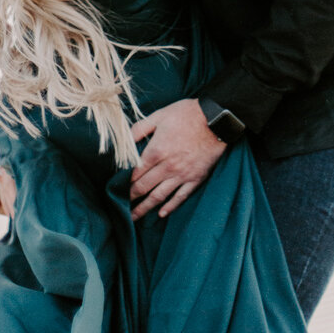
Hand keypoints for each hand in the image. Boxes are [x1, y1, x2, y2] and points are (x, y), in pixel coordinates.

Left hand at [129, 99, 225, 219]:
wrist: (217, 119)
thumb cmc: (187, 114)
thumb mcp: (159, 116)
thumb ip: (140, 129)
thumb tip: (125, 140)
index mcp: (156, 151)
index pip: (135, 172)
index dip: (124, 182)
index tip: (116, 188)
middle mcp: (168, 167)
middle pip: (144, 187)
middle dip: (130, 198)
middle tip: (120, 207)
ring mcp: (182, 175)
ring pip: (159, 196)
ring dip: (145, 208)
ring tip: (134, 217)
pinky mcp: (196, 179)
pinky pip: (181, 197)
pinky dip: (170, 206)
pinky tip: (162, 213)